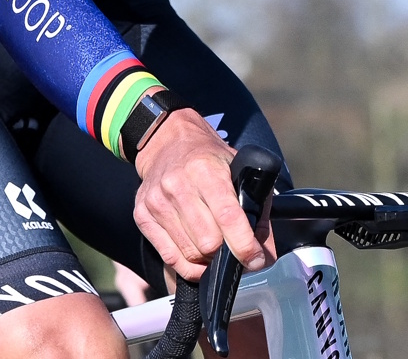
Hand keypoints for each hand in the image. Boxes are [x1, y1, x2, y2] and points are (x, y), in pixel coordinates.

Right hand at [131, 104, 266, 281]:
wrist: (166, 142)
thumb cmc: (207, 158)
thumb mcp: (239, 170)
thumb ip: (258, 210)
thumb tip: (264, 255)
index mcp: (205, 169)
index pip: (227, 217)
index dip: (245, 245)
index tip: (257, 260)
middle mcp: (177, 185)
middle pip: (208, 243)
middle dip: (227, 253)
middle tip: (235, 249)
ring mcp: (157, 201)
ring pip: (190, 254)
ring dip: (208, 259)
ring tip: (216, 248)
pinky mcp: (142, 215)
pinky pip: (169, 257)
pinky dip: (188, 265)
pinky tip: (198, 256)